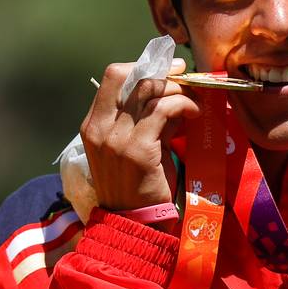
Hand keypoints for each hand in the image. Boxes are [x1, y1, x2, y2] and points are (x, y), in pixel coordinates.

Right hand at [81, 58, 200, 211]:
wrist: (133, 222)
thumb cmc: (138, 185)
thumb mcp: (138, 145)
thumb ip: (150, 119)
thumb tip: (175, 92)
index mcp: (93, 125)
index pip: (113, 77)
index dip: (143, 66)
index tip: (169, 70)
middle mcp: (99, 128)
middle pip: (130, 76)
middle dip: (163, 73)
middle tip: (186, 79)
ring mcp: (115, 139)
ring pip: (150, 90)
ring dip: (178, 89)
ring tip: (193, 101)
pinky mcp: (137, 149)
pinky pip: (163, 109)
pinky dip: (183, 104)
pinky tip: (194, 113)